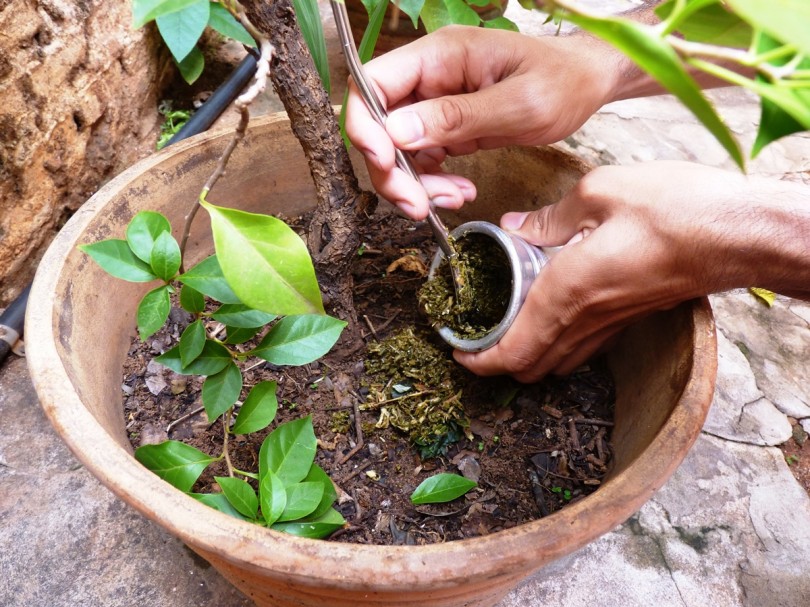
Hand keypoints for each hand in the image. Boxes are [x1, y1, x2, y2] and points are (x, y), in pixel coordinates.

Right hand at [345, 26, 622, 218]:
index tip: (385, 163)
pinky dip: (433, 183)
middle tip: (417, 205)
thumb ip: (456, 117)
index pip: (372, 84)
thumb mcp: (517, 104)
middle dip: (391, 171)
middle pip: (378, 125)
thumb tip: (398, 131)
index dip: (366, 126)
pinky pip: (421, 160)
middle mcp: (429, 77)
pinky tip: (460, 191)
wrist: (586, 84)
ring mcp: (435, 103)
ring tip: (452, 199)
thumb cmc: (562, 81)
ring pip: (396, 150)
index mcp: (440, 56)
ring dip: (414, 184)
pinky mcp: (446, 127)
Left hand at [454, 162, 809, 381]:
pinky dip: (555, 344)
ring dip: (525, 355)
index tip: (459, 354)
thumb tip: (516, 226)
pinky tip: (550, 315)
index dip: (480, 361)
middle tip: (474, 339)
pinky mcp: (632, 318)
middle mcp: (587, 318)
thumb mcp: (601, 192)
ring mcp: (613, 324)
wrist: (741, 232)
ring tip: (503, 329)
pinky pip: (583, 346)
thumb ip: (550, 216)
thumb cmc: (677, 209)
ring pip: (557, 361)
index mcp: (567, 291)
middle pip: (531, 366)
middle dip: (496, 362)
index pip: (513, 350)